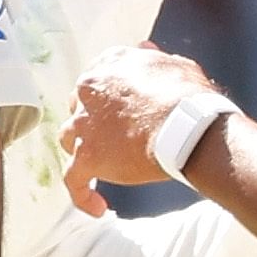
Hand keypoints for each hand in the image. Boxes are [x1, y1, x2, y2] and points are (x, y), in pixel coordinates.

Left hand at [61, 45, 224, 203]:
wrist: (186, 125)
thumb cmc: (188, 96)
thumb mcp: (172, 64)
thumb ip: (152, 58)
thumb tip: (144, 49)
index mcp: (107, 68)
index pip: (94, 83)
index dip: (103, 100)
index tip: (115, 113)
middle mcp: (88, 92)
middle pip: (78, 108)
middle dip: (91, 123)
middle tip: (112, 139)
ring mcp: (83, 125)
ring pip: (68, 139)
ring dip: (81, 152)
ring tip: (101, 167)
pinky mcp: (86, 157)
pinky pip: (74, 181)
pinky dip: (83, 195)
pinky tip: (98, 207)